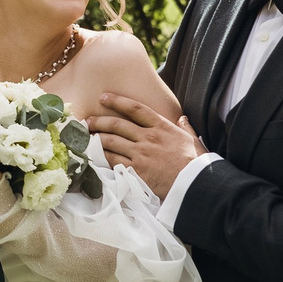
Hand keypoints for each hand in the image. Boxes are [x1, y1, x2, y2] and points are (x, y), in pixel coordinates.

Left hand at [86, 93, 204, 198]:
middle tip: (87, 120)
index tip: (104, 97)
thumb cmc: (196, 163)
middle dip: (99, 120)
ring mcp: (140, 154)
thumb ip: (185, 128)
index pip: (136, 108)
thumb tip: (183, 119)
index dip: (117, 101)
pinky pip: (112, 161)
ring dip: (96, 138)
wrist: (195, 184)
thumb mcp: (193, 140)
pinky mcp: (135, 171)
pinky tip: (92, 154)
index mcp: (162, 127)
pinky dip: (101, 157)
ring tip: (86, 136)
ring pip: (111, 142)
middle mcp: (148, 138)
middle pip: (117, 124)